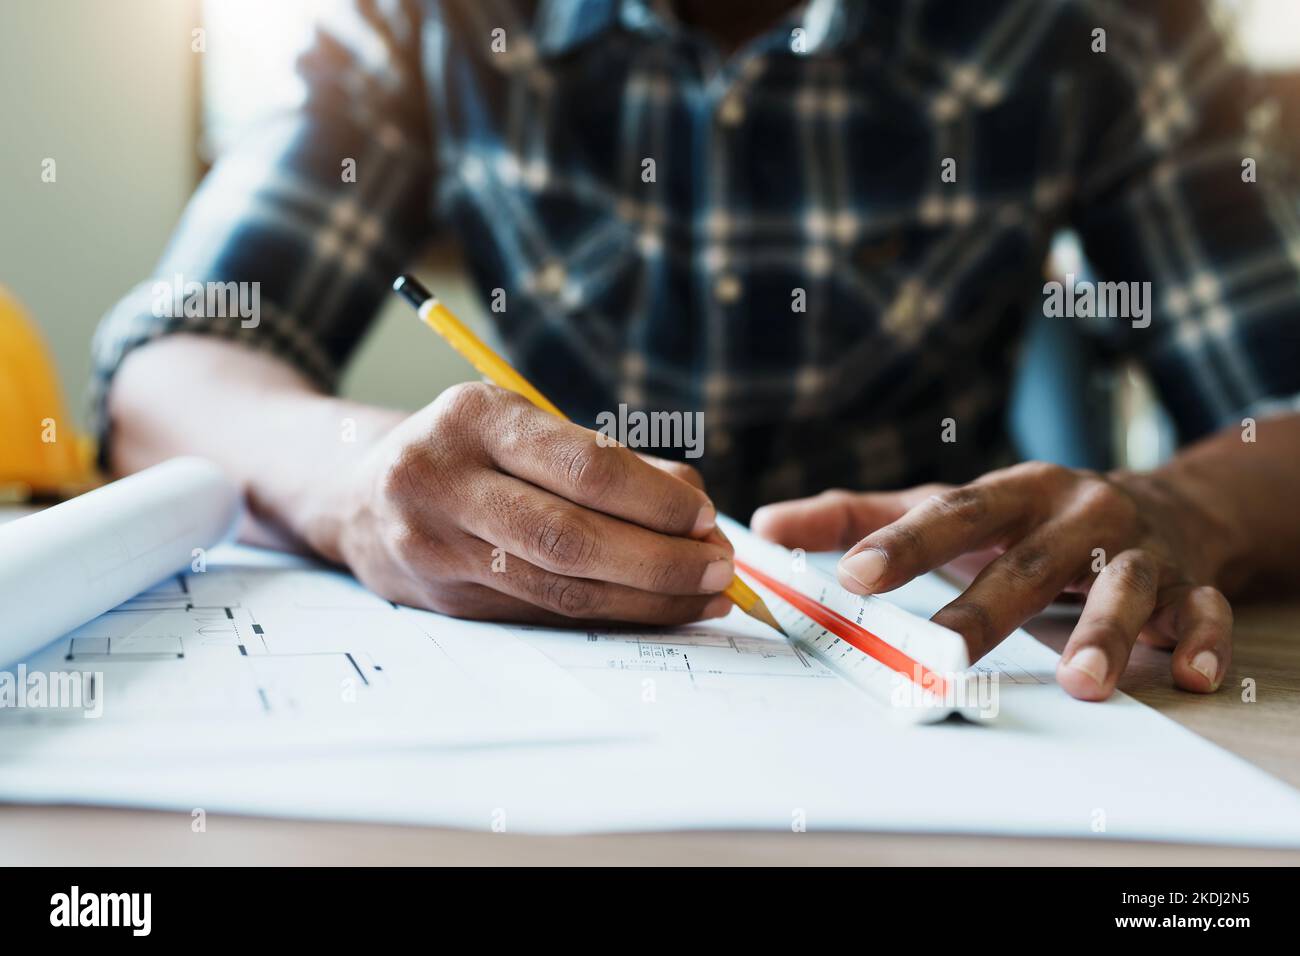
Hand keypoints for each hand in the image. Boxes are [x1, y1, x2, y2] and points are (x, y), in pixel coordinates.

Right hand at [308, 382, 733, 625]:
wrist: (358, 495)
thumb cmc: (468, 449)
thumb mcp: (523, 424)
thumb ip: (604, 458)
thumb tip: (694, 509)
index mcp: (473, 419)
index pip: (582, 467)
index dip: (654, 500)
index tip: (705, 518)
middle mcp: (444, 482)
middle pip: (571, 539)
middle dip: (660, 561)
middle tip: (720, 566)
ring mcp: (437, 548)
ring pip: (560, 589)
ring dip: (646, 599)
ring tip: (705, 594)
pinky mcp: (445, 602)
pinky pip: (542, 615)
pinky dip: (609, 615)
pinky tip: (657, 610)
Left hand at [751, 462, 1235, 700]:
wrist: (1162, 503)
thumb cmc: (1030, 515)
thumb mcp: (953, 506)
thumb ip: (861, 514)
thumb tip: (767, 523)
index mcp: (1013, 492)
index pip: (952, 513)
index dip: (905, 542)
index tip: (853, 575)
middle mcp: (1076, 512)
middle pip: (1029, 561)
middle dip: (988, 607)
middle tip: (945, 652)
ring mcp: (1136, 548)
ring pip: (1124, 588)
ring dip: (1106, 632)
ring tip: (1084, 683)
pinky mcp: (1190, 583)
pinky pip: (1202, 610)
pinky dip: (1201, 639)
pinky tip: (1192, 673)